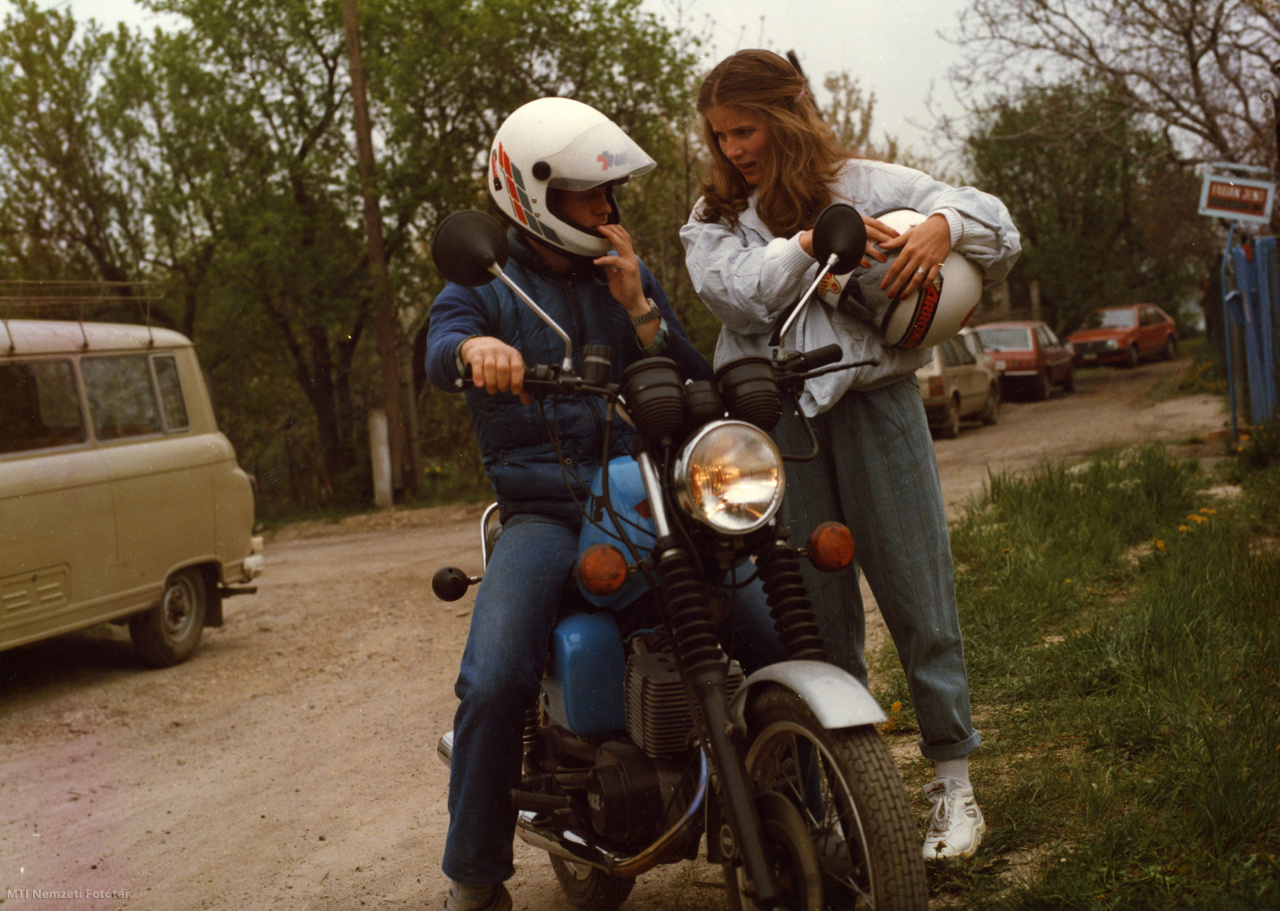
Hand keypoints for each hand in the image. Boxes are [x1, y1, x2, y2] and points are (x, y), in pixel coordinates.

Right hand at [459, 336, 529, 404]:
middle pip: (503, 369)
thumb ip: (519, 384)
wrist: (483, 344)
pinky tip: (480, 385)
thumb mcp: (513, 368)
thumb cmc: (501, 361)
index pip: (517, 367)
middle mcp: (502, 352)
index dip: (517, 381)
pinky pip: (477, 364)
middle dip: (503, 384)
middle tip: (501, 389)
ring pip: (490, 367)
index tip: (515, 392)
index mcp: (514, 355)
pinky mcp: (476, 354)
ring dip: (491, 382)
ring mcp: (488, 352)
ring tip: (492, 390)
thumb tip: (527, 401)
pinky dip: (478, 376)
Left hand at [594, 223, 659, 345]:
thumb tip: (602, 257)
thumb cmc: (624, 290)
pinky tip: (596, 261)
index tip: (604, 226)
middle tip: (600, 224)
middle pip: (624, 237)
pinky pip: (615, 261)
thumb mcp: (613, 275)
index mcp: (628, 257)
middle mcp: (631, 257)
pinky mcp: (629, 270)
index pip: (624, 238)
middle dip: (612, 228)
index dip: (615, 230)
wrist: (633, 302)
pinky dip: (605, 259)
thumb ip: (609, 266)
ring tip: (600, 230)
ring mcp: (631, 262)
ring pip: (622, 243)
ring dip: (610, 235)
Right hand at [798, 213, 897, 266]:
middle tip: (895, 246)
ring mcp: (846, 233)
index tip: (897, 235)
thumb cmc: (834, 234)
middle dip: (885, 239)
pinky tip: (867, 264)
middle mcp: (852, 224)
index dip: (887, 229)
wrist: (813, 239)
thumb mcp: (849, 228)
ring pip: (864, 242)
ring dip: (875, 252)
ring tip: (883, 259)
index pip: (875, 222)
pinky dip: (861, 259)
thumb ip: (861, 230)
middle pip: (872, 231)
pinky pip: (853, 252)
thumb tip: (877, 237)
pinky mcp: (840, 243)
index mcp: (856, 218)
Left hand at [878, 213, 950, 299]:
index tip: (883, 286)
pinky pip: (931, 277)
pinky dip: (925, 285)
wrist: (945, 225)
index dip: (888, 279)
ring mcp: (928, 261)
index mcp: (908, 250)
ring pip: (917, 279)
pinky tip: (920, 289)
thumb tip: (881, 245)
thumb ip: (895, 242)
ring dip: (909, 290)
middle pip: (904, 276)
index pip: (895, 267)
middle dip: (896, 288)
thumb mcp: (909, 233)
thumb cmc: (925, 229)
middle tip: (890, 296)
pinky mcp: (938, 263)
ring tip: (903, 296)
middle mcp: (917, 257)